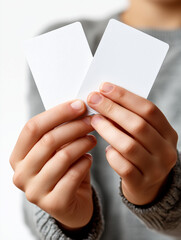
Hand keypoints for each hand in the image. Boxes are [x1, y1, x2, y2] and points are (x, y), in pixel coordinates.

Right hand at [10, 100, 96, 228]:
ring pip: (63, 156)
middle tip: (92, 120)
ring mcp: (35, 191)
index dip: (57, 113)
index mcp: (18, 156)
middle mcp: (21, 174)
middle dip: (75, 126)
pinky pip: (74, 175)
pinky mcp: (53, 204)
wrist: (71, 204)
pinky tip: (89, 159)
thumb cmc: (63, 171)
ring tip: (93, 139)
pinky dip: (85, 162)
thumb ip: (60, 132)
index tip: (79, 105)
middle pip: (48, 140)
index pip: (32, 127)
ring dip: (83, 143)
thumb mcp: (57, 150)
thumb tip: (77, 106)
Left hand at [87, 82, 177, 204]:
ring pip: (128, 145)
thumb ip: (130, 119)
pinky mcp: (140, 183)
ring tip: (94, 120)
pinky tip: (106, 148)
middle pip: (137, 125)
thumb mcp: (144, 135)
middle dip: (112, 109)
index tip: (104, 88)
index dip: (125, 97)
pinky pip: (122, 166)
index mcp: (168, 133)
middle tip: (93, 100)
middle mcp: (166, 151)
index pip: (148, 109)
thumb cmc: (142, 153)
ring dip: (108, 130)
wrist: (150, 186)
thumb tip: (104, 99)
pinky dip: (111, 154)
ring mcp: (155, 169)